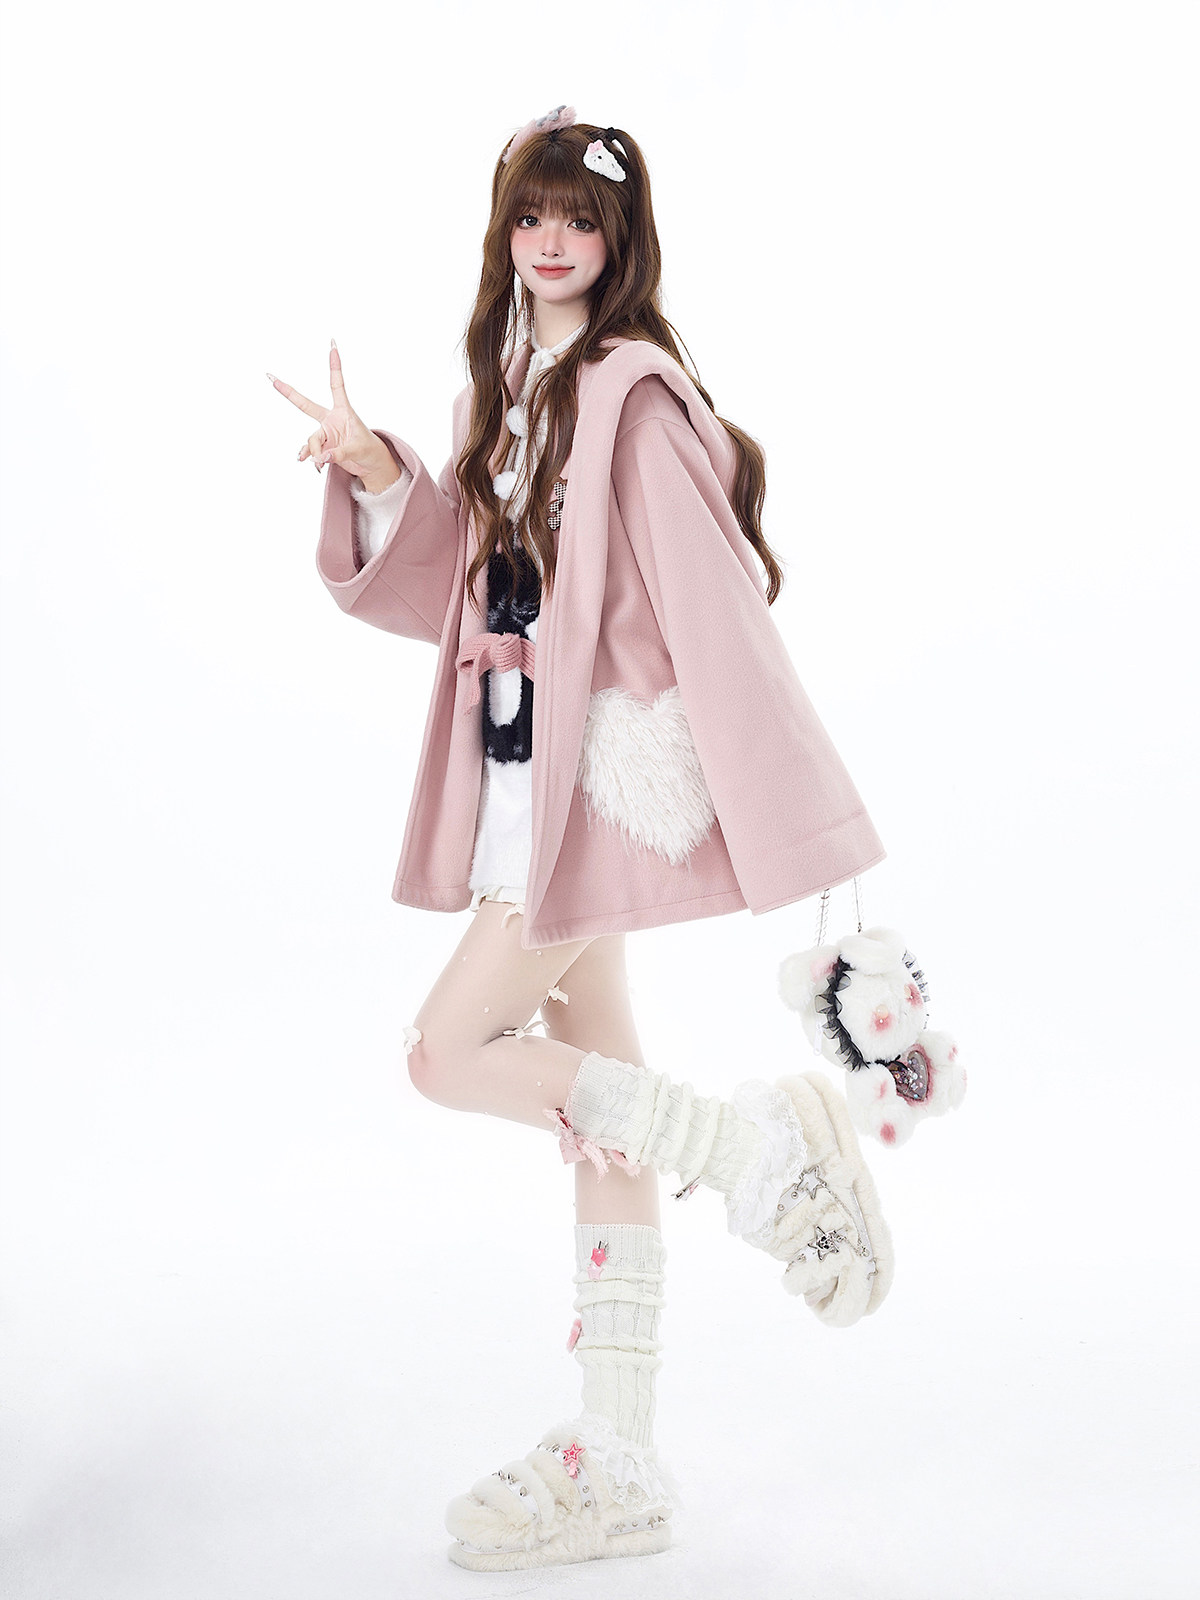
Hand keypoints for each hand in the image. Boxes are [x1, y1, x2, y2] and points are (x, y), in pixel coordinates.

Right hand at [269, 341, 398, 488]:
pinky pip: (310, 451)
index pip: (336, 385)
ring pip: (312, 440)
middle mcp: (331, 419)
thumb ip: (337, 453)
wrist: (370, 464)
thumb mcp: (356, 450)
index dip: (334, 366)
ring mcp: (325, 433)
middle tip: (271, 378)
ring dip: (314, 452)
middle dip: (288, 392)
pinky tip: (310, 463)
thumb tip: (319, 458)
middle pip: (305, 405)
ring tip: (322, 462)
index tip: (332, 345)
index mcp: (343, 411)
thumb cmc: (368, 450)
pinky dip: (310, 457)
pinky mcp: (322, 446)